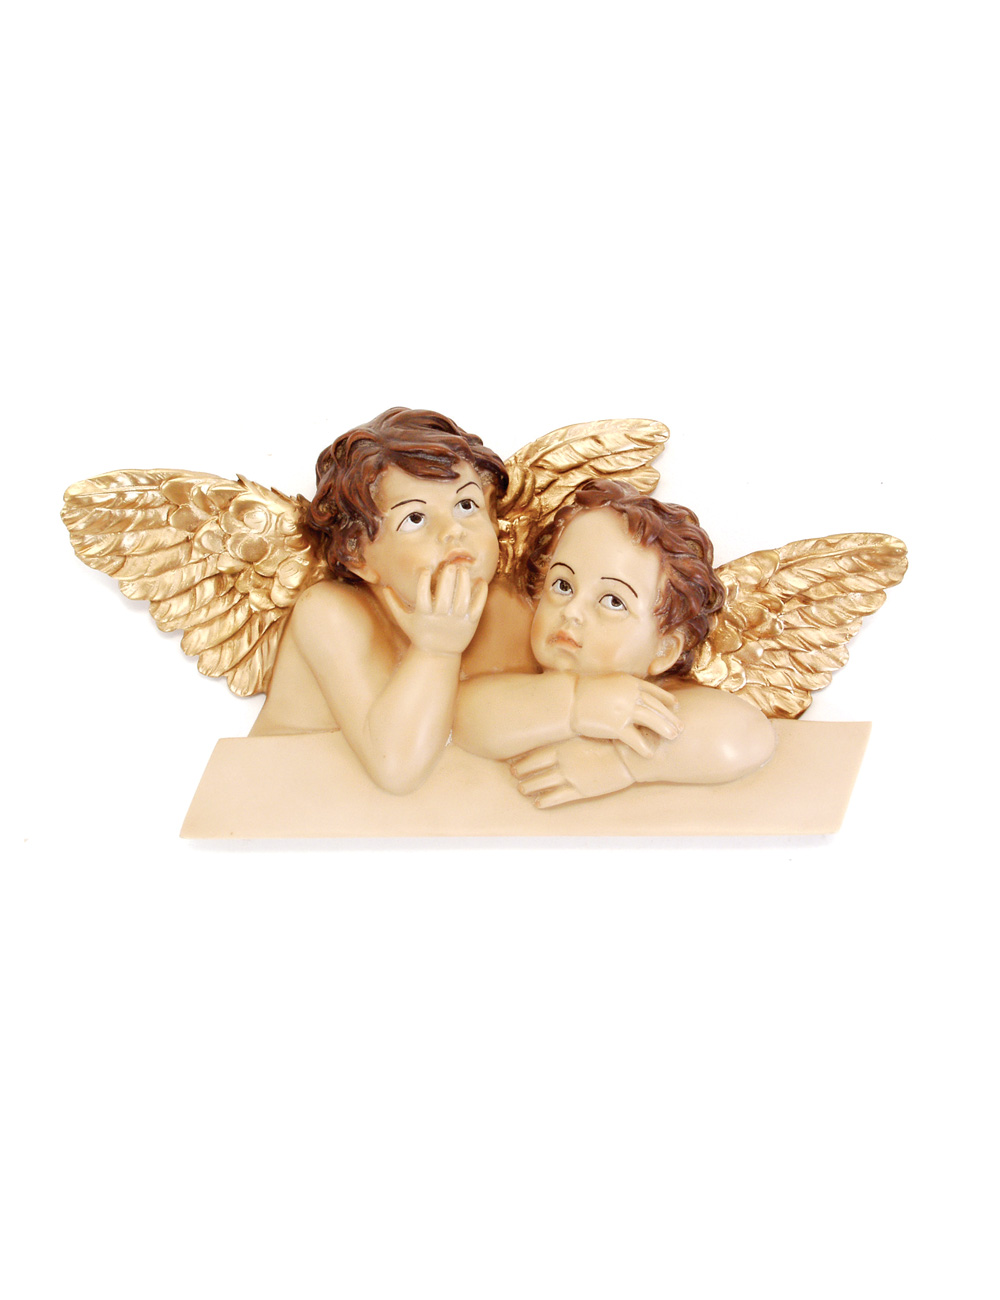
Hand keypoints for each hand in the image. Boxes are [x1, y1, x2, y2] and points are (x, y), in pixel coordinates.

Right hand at [383, 564, 488, 655]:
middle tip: (450, 566)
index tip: (425, 570)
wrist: (438, 655)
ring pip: (462, 599)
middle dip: (448, 578)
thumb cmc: (419, 634)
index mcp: (424, 616)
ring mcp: (457, 621)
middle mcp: (441, 618)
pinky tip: (481, 581)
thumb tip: (384, 587)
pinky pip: (478, 606)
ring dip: (464, 582)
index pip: (422, 595)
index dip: (423, 581)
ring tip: (463, 569)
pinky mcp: (470, 623)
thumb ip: (394, 604)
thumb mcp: (405, 621)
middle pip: (445, 595)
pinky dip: (481, 593)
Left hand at [511, 738, 635, 807]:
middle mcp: (561, 763)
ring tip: (522, 789)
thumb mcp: (586, 730)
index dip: (521, 761)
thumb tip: (558, 727)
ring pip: (540, 786)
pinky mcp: (580, 792)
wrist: (629, 756)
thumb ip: (569, 732)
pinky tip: (537, 803)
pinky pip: (556, 799)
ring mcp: (570, 778)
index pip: (532, 755)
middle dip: (520, 774)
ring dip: (528, 788)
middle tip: (514, 776)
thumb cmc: (610, 739)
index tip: (513, 763)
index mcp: (561, 746)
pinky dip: (544, 801)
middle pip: (532, 771)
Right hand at [570, 674, 681, 754]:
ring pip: (652, 721)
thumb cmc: (588, 691)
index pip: (654, 692)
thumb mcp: (611, 683)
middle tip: (681, 727)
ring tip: (675, 736)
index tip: (676, 706)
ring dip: (665, 729)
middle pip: (657, 707)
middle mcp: (631, 695)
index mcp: (630, 683)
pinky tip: (651, 754)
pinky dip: (644, 747)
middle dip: (670, 718)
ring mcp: (624, 710)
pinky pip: (635, 739)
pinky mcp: (616, 726)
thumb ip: (627, 688)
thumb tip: (639, 694)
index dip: (667, 699)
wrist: (570, 699)